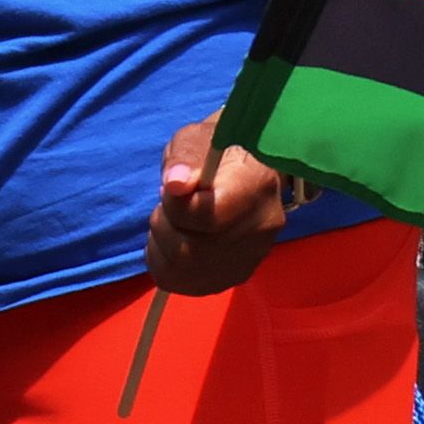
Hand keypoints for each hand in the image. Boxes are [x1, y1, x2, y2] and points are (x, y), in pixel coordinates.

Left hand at [146, 111, 301, 295]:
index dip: (174, 206)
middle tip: (168, 206)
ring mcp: (253, 257)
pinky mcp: (239, 275)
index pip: (207, 218)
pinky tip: (174, 244)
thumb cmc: (217, 149)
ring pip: (184, 272)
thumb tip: (175, 184)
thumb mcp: (196, 138)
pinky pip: (186, 285)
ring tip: (173, 223)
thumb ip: (184, 158)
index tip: (173, 187)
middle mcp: (262, 229)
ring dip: (162, 246)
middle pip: (190, 252)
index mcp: (256, 186)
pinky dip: (166, 266)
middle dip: (164, 226)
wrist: (247, 169)